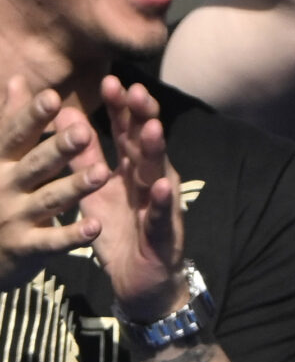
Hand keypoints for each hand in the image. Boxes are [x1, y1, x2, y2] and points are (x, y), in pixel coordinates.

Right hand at [0, 75, 104, 292]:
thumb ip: (10, 121)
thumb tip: (17, 80)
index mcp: (0, 162)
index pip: (16, 135)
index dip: (33, 117)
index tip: (52, 97)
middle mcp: (5, 186)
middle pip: (35, 164)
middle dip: (59, 149)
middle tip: (86, 132)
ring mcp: (14, 217)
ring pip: (49, 200)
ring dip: (75, 187)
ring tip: (103, 174)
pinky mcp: (25, 247)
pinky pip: (52, 241)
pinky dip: (72, 236)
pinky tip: (96, 228)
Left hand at [81, 77, 187, 318]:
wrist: (139, 280)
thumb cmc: (119, 232)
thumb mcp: (94, 190)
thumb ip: (83, 156)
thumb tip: (62, 114)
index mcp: (131, 171)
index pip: (126, 133)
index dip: (120, 109)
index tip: (110, 81)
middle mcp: (150, 182)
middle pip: (146, 145)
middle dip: (142, 119)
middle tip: (136, 92)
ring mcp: (160, 205)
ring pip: (159, 174)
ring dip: (156, 152)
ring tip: (151, 129)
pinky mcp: (164, 233)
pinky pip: (162, 215)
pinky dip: (163, 201)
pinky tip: (161, 187)